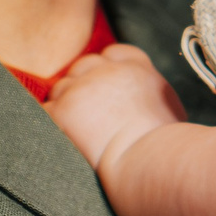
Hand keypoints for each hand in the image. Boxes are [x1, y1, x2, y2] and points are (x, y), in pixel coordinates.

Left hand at [44, 45, 185, 176]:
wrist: (149, 162)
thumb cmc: (164, 145)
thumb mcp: (168, 107)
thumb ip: (150, 92)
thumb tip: (144, 99)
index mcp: (136, 67)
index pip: (112, 53)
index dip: (106, 69)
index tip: (106, 90)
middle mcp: (107, 71)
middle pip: (82, 67)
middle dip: (83, 86)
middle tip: (89, 115)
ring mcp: (83, 88)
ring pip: (61, 88)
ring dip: (65, 106)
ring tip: (80, 133)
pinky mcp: (63, 109)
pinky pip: (46, 111)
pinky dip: (52, 123)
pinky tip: (64, 138)